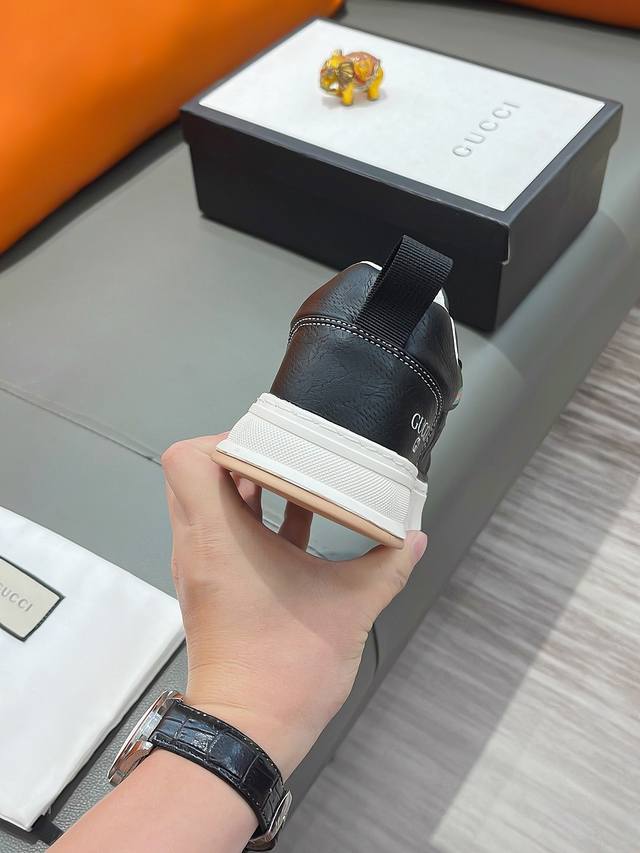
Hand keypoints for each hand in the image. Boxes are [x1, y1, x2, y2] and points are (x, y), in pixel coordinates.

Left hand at [161, 435, 427, 778]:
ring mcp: (200, 567)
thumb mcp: (349, 608)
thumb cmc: (285, 669)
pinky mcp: (210, 586)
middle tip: (283, 456)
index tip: (269, 444)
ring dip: (244, 487)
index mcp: (219, 539)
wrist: (249, 730)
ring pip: (206, 503)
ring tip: (293, 482)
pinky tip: (295, 524)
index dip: (225, 439)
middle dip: (239, 457)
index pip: (188, 460)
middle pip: (195, 474)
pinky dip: (248, 518)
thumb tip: (413, 540)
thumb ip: (387, 567)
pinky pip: (218, 532)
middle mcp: (198, 547)